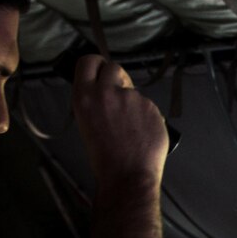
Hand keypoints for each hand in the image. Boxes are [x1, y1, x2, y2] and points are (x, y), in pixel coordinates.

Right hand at [73, 53, 168, 183]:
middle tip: (117, 97)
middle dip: (116, 78)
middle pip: (113, 68)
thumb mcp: (86, 124)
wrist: (127, 176)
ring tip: (129, 128)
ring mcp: (132, 98)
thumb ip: (94, 102)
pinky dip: (145, 116)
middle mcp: (107, 92)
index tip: (100, 71)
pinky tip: (141, 133)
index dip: (96, 65)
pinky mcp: (151, 107)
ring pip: (132, 91)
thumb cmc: (104, 157)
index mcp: (84, 97)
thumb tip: (104, 91)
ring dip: (131, 102)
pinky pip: (147, 106)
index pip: (88, 61)